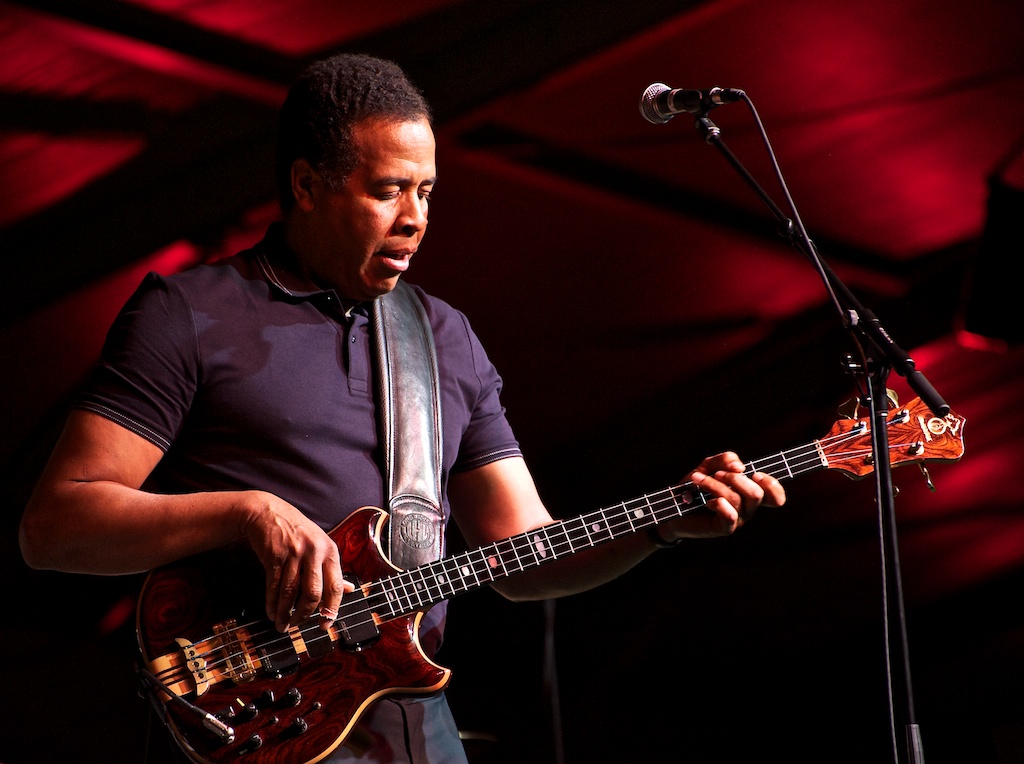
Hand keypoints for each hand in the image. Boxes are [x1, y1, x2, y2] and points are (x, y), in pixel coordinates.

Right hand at [239, 491, 353, 631]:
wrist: (268, 513)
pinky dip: (272, 603)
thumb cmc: (298, 532)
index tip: (325, 625)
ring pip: (290, 593)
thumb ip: (333, 569)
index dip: (331, 609)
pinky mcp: (274, 555)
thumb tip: (350, 590)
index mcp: (330, 551)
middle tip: (298, 625)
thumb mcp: (320, 546)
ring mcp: (294, 553)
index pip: (335, 586)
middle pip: (313, 593)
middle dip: (304, 615)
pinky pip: (273, 586)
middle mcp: (314, 552)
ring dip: (285, 613)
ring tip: (282, 625)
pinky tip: (271, 612)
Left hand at [658, 451, 785, 540]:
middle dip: (736, 479)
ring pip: (737, 500)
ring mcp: (736, 520)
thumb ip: (725, 459)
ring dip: (715, 485)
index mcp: (748, 494)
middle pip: (757, 494)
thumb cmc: (694, 486)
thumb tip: (740, 467)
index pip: (775, 497)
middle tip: (718, 473)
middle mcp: (747, 508)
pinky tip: (706, 501)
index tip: (756, 474)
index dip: (773, 486)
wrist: (671, 505)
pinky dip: (719, 503)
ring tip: (697, 480)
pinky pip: (731, 516)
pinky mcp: (723, 529)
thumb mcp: (708, 466)